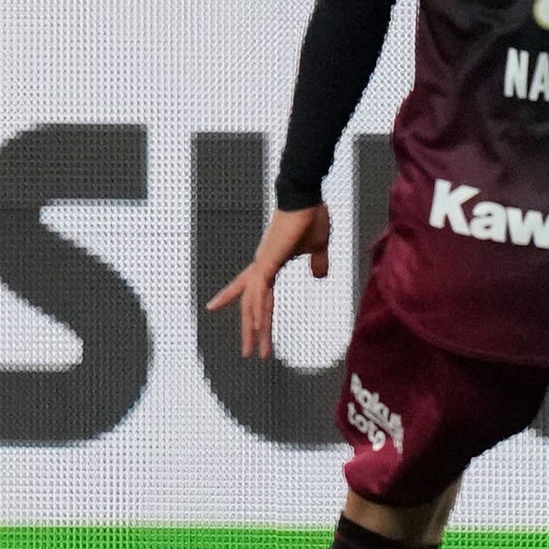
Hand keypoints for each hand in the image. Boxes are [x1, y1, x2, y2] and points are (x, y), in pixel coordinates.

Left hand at [204, 205, 331, 360]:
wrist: (306, 195)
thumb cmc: (311, 215)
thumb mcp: (318, 247)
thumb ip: (318, 262)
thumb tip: (320, 277)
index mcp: (270, 263)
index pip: (255, 290)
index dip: (242, 304)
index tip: (228, 315)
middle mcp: (262, 265)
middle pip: (251, 303)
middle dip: (249, 329)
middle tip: (248, 352)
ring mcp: (262, 263)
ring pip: (252, 303)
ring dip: (253, 329)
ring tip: (252, 351)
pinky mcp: (268, 261)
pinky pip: (260, 292)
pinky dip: (258, 310)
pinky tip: (256, 326)